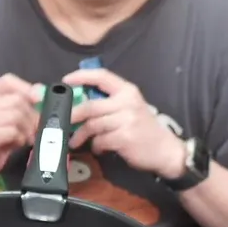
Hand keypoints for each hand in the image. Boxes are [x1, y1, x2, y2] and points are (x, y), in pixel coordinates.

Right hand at [0, 73, 40, 177]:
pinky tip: (16, 143)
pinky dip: (20, 139)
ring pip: (17, 115)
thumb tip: (40, 89)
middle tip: (32, 129)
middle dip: (31, 116)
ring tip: (24, 138)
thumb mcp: (6, 117)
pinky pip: (13, 131)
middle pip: (17, 100)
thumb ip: (21, 103)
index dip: (25, 87)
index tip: (38, 100)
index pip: (7, 80)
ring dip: (26, 129)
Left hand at [62, 68, 185, 178]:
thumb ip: (109, 102)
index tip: (65, 80)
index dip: (81, 76)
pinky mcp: (125, 138)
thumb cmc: (144, 128)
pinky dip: (96, 146)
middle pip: (90, 106)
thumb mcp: (130, 108)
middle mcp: (127, 102)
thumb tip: (78, 103)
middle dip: (72, 115)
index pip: (101, 76)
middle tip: (62, 121)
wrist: (165, 150)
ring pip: (92, 125)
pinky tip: (99, 148)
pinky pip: (100, 140)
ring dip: (81, 135)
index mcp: (127, 91)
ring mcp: (127, 120)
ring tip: (76, 141)